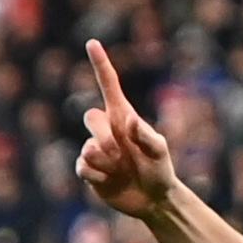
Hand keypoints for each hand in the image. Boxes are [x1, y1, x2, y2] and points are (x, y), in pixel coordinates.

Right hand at [75, 40, 180, 218]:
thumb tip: (129, 121)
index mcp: (122, 118)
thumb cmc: (160, 170)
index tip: (92, 43)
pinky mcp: (88, 169)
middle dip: (105, 137)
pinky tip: (110, 181)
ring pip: (88, 148)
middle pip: (90, 117)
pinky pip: (82, 167)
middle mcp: (106, 130)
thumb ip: (148, 137)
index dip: (101, 65)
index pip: (109, 86)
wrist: (154, 199)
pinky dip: (98, 176)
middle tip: (123, 156)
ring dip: (107, 162)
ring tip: (122, 171)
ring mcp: (95, 149)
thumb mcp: (160, 153)